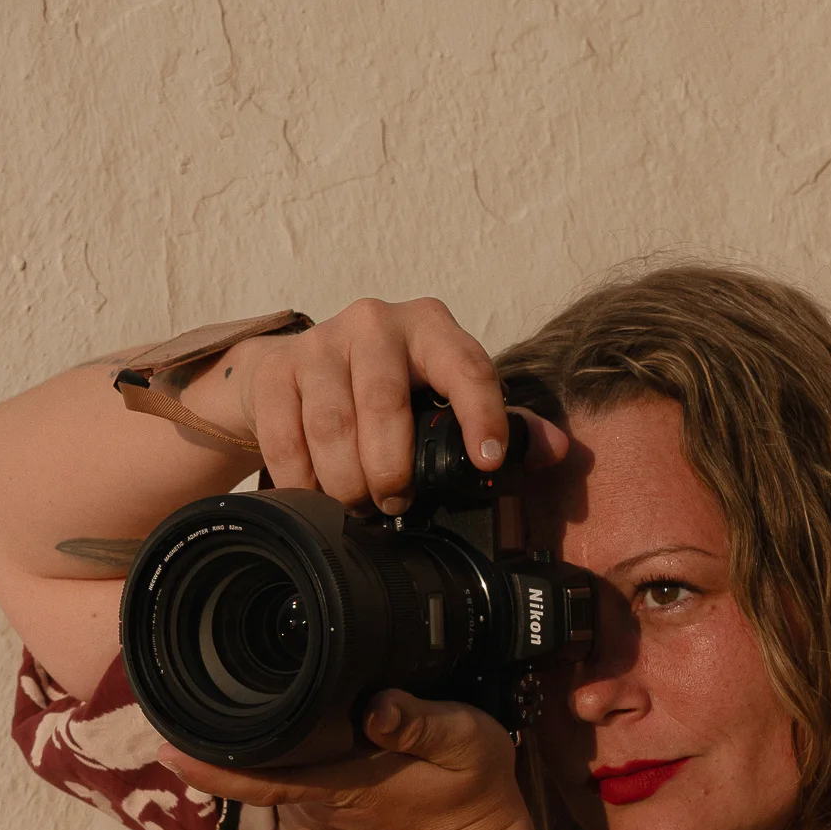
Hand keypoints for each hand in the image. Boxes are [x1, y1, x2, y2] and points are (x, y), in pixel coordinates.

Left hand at [158, 690, 530, 829]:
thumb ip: (422, 722)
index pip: (263, 778)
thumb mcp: (466, 742)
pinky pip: (284, 776)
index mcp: (343, 783)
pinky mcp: (320, 809)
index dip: (212, 767)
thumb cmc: (473, 789)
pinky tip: (278, 717)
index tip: (169, 745)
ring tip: (228, 684)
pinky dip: (275, 750)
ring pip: (265, 769)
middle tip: (186, 679)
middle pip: (251, 767)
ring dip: (246, 738)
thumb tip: (375, 706)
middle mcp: (317, 802)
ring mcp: (315, 810)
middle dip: (216, 732)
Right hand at [196, 296, 568, 507]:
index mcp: (431, 329)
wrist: (290, 370)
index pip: (466, 366)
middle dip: (391, 469)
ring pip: (333, 427)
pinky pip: (285, 438)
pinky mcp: (274, 369)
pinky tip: (315, 497)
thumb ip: (499, 422)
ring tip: (357, 505)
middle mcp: (376, 324)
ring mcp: (319, 343)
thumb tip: (556, 451)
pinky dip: (302, 480)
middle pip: (384, 403)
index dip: (481, 415)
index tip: (487, 461)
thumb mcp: (441, 396)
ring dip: (346, 482)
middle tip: (396, 503)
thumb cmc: (382, 388)